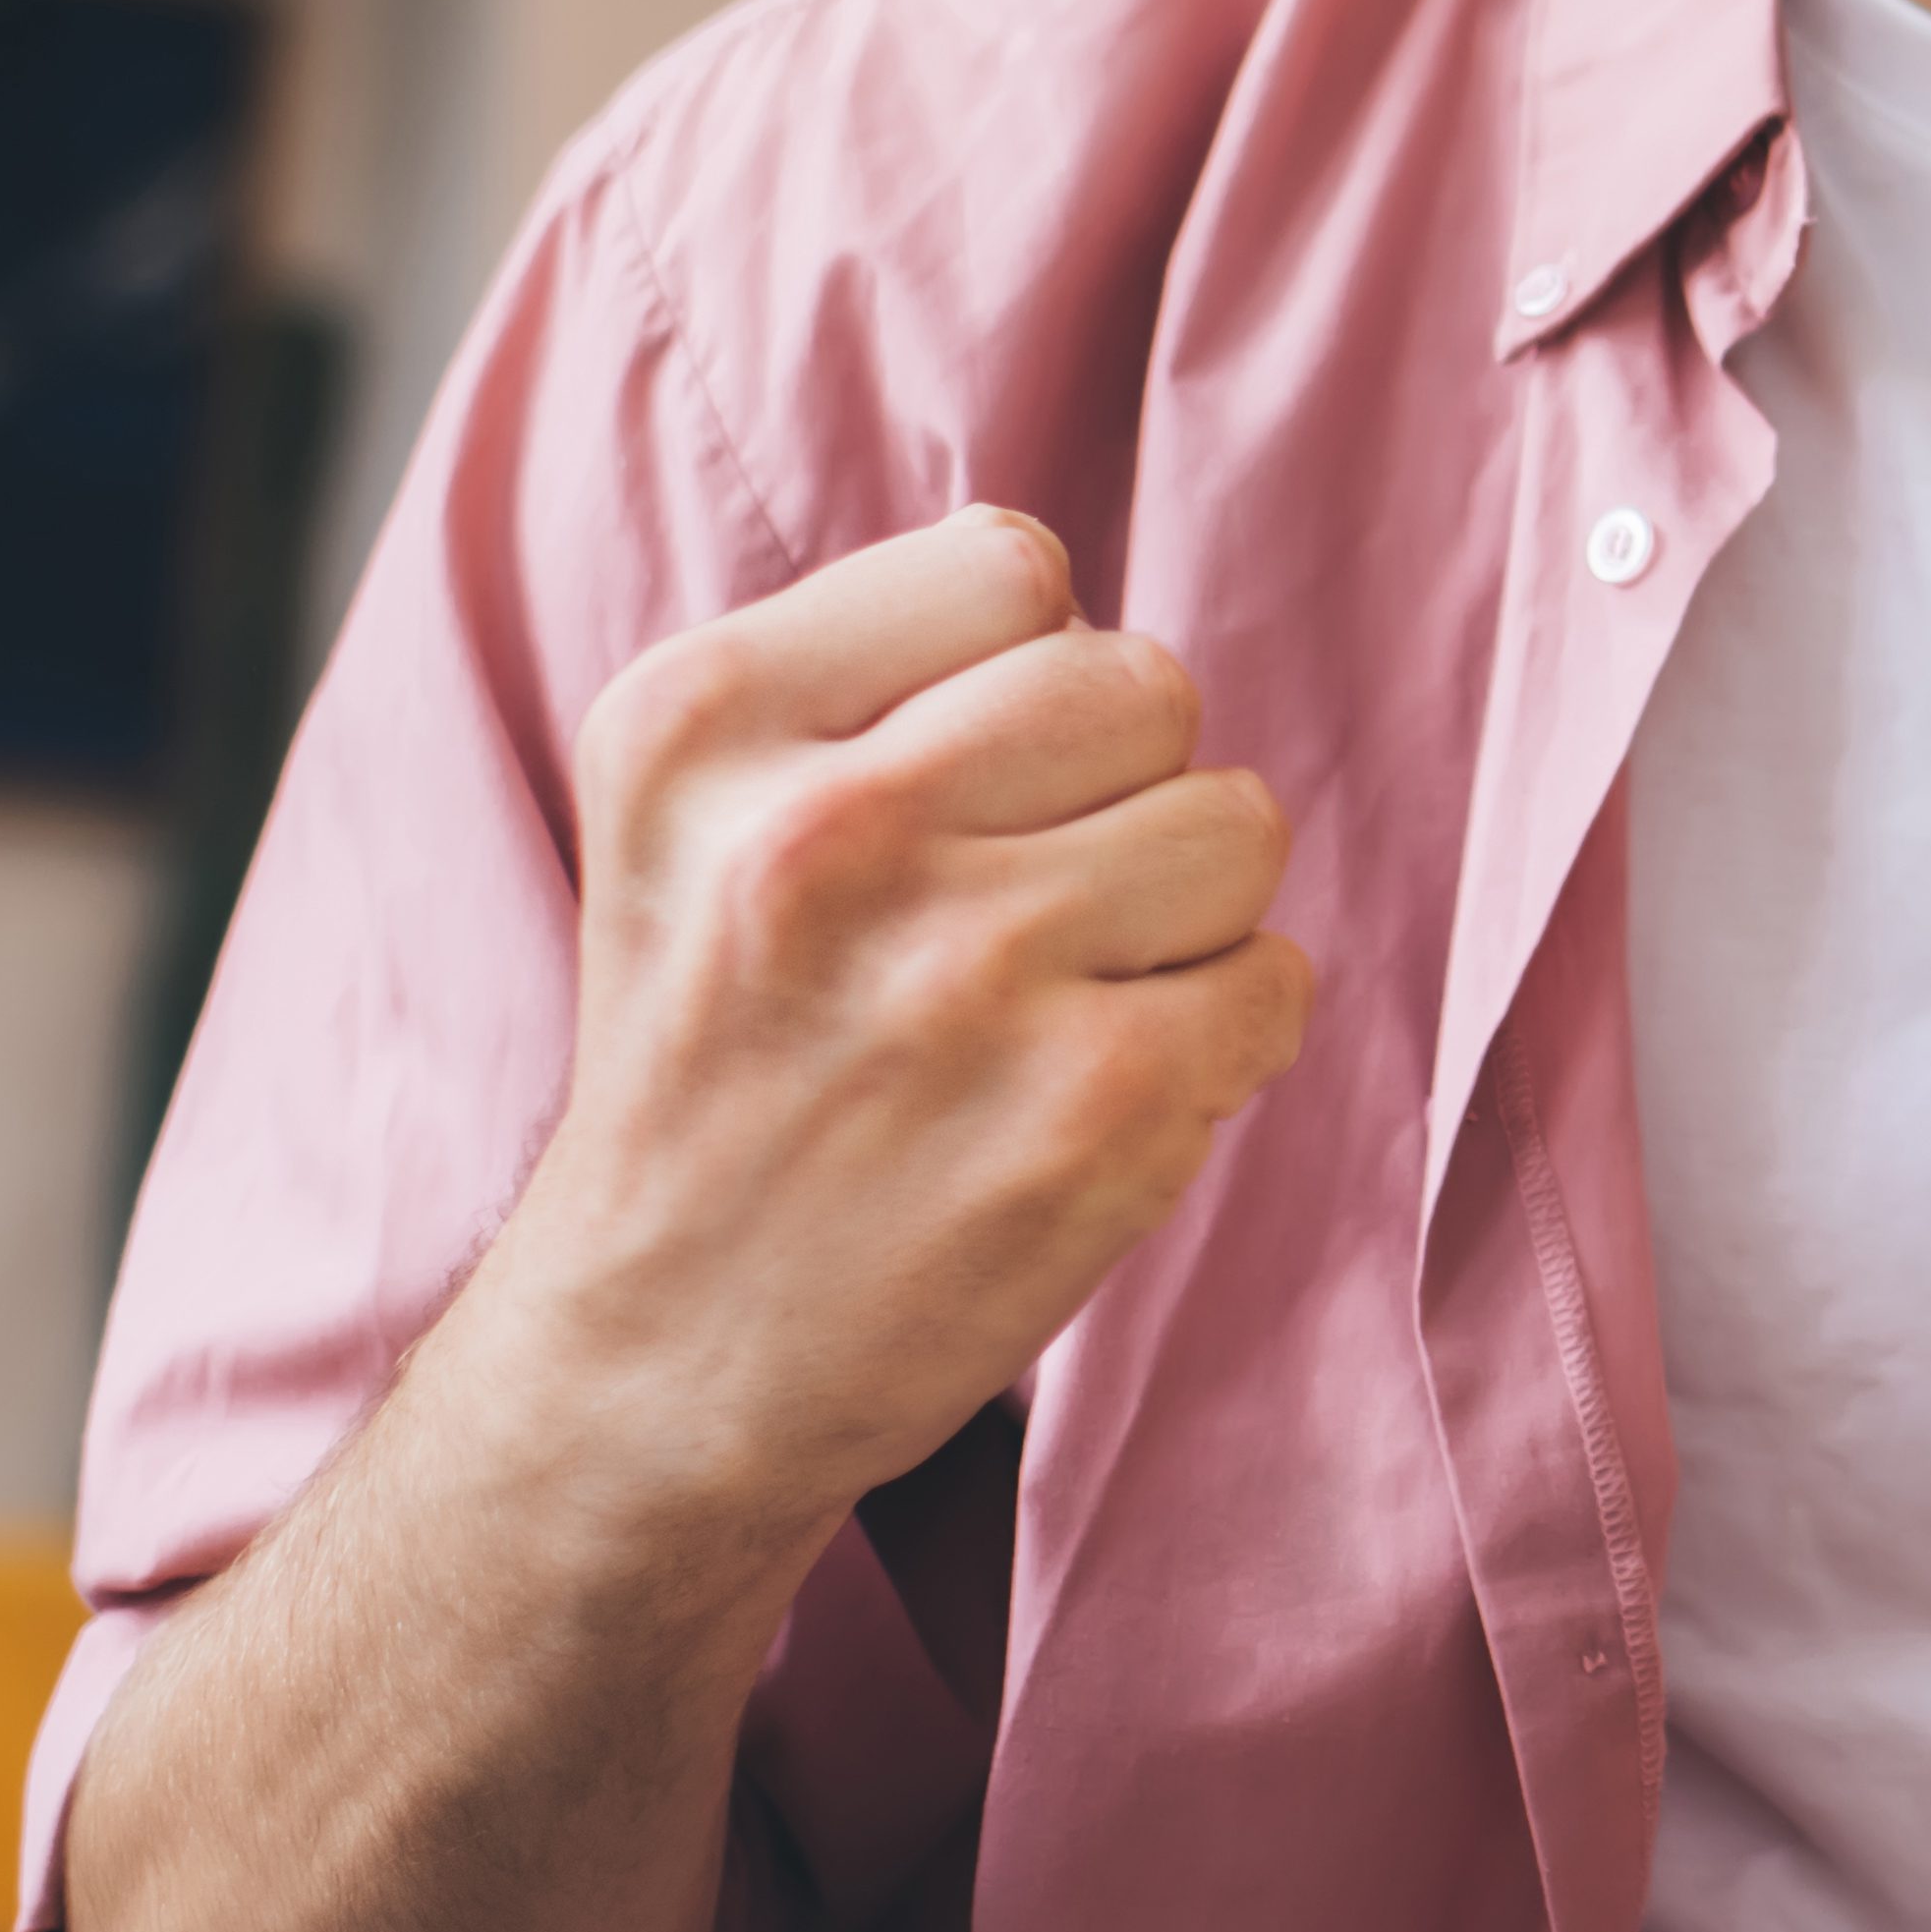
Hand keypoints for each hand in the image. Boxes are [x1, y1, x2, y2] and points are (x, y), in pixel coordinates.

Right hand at [467, 507, 1312, 1554]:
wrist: (654, 1363)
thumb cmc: (715, 1062)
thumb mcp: (692, 817)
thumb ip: (872, 682)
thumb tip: (1097, 626)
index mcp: (703, 726)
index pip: (1010, 569)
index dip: (1018, 683)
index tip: (947, 796)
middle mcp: (825, 832)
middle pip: (1144, 684)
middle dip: (1119, 790)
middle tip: (1013, 914)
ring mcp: (970, 972)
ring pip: (1238, 822)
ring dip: (1181, 914)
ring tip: (1052, 1002)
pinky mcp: (1097, 1108)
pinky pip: (1275, 980)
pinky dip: (1220, 1039)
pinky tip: (1091, 1096)